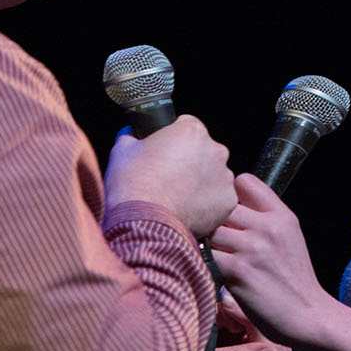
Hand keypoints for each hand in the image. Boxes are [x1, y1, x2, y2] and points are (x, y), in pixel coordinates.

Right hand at [104, 115, 235, 237]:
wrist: (144, 223)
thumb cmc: (133, 185)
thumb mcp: (122, 151)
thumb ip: (131, 136)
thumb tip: (130, 134)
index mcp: (192, 131)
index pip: (187, 126)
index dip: (174, 140)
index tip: (165, 153)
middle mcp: (215, 150)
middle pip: (204, 151)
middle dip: (190, 162)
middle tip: (170, 178)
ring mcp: (224, 177)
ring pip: (213, 176)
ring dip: (200, 183)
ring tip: (177, 197)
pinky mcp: (228, 202)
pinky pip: (218, 199)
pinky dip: (207, 204)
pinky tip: (188, 209)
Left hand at [207, 173, 333, 347]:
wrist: (307, 316)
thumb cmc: (294, 280)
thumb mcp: (289, 237)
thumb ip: (265, 217)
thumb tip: (229, 202)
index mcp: (281, 215)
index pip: (243, 181)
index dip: (230, 194)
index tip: (229, 212)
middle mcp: (267, 227)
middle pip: (221, 206)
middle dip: (214, 221)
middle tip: (217, 240)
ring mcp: (252, 248)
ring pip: (211, 230)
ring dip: (208, 243)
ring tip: (217, 258)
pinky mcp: (237, 271)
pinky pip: (207, 255)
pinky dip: (206, 263)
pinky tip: (215, 273)